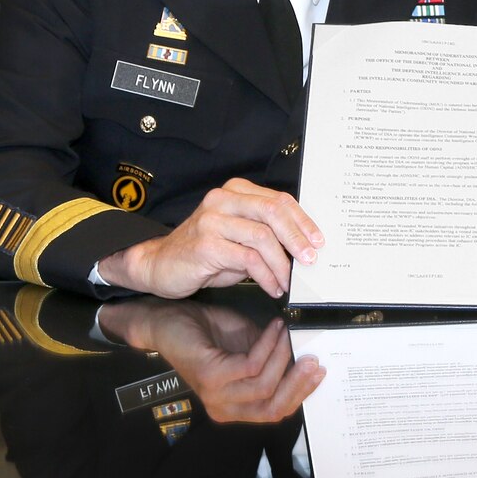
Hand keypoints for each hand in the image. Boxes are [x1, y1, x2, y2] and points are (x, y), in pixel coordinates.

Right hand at [98, 177, 323, 298]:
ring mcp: (212, 220)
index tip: (318, 240)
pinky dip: (265, 276)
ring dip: (282, 263)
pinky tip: (271, 286)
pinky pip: (247, 259)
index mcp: (236, 191)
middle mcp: (223, 200)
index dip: (303, 221)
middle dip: (297, 237)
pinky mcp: (206, 244)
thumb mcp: (238, 236)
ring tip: (288, 280)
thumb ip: (266, 234)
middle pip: (274, 212)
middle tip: (310, 259)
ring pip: (263, 237)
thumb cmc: (203, 252)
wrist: (158, 264)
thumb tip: (302, 248)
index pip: (279, 200)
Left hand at [99, 299, 324, 423]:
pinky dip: (268, 344)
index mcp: (237, 408)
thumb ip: (275, 360)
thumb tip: (310, 355)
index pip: (277, 412)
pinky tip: (273, 327)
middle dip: (298, 383)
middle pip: (273, 408)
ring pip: (265, 385)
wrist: (172, 321)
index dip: (301, 393)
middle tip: (314, 356)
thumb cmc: (212, 334)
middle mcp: (226, 409)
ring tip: (289, 332)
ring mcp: (216, 396)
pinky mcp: (210, 378)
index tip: (321, 369)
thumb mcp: (252, 350)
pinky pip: (251, 365)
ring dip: (283, 355)